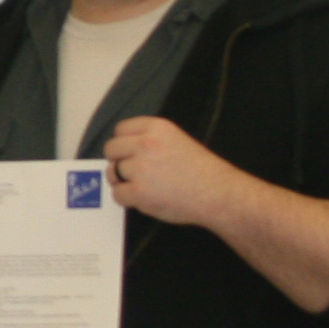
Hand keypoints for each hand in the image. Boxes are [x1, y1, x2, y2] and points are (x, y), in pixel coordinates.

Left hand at [104, 117, 232, 227]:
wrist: (217, 193)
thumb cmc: (201, 170)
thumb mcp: (176, 140)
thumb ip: (150, 140)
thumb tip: (124, 150)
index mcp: (156, 128)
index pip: (121, 129)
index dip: (124, 143)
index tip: (130, 153)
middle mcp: (145, 144)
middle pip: (111, 149)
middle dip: (119, 161)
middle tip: (133, 172)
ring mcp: (140, 168)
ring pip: (112, 172)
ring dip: (121, 181)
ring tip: (141, 186)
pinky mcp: (138, 192)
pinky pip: (117, 194)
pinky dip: (127, 199)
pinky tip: (143, 199)